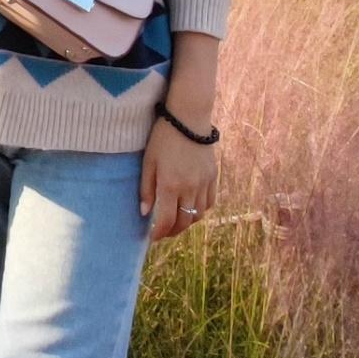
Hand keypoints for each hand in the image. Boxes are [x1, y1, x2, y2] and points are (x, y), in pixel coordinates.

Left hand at [139, 115, 216, 241]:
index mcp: (170, 185)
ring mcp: (204, 183)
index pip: (167, 221)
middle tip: (163, 232)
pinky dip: (200, 210)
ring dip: (187, 222)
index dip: (159, 234)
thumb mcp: (149, 162)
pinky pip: (210, 202)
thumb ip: (147, 189)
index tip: (153, 238)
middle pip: (184, 222)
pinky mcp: (213, 176)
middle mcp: (190, 188)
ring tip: (176, 220)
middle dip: (173, 231)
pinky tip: (191, 206)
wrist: (189, 119)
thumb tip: (145, 213)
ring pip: (198, 214)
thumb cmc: (163, 138)